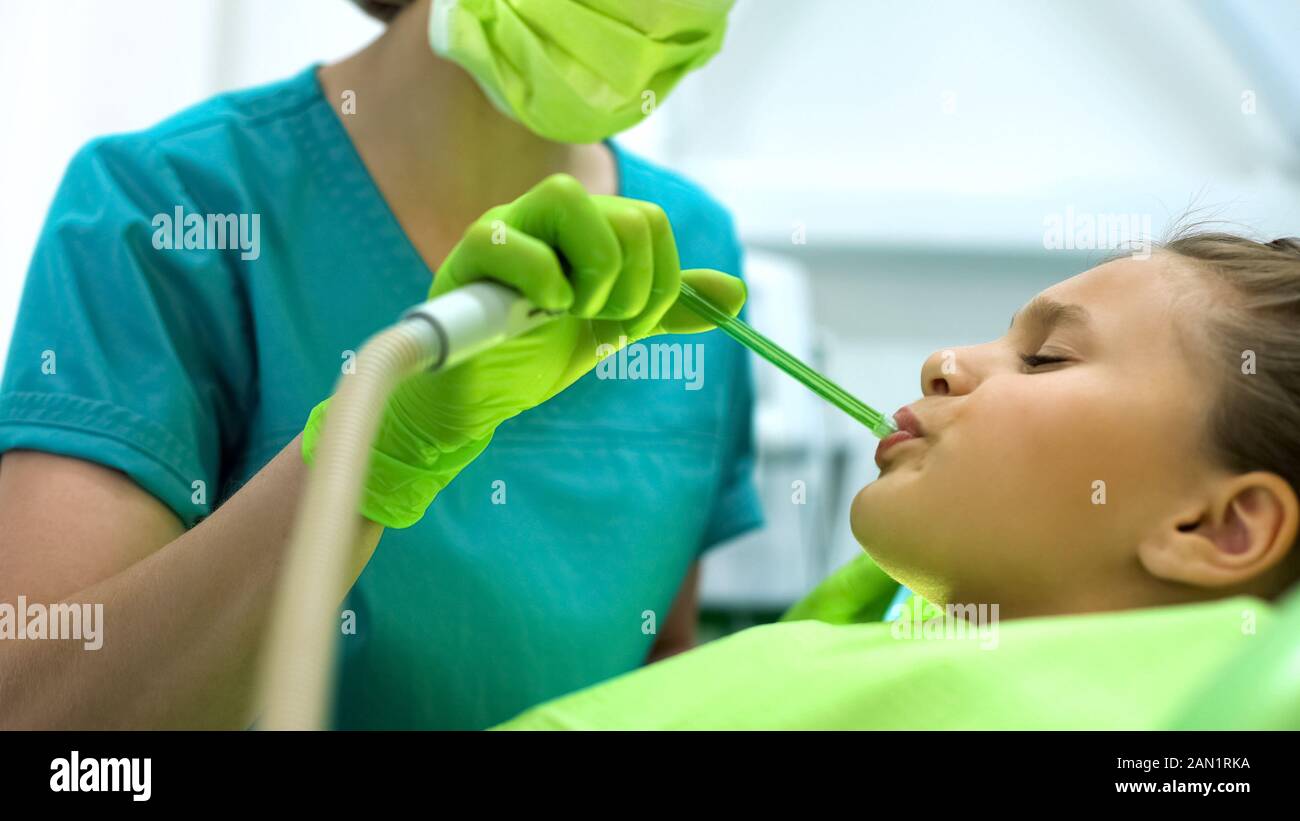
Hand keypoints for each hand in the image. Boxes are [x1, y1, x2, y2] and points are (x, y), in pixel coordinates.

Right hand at [303, 173, 746, 527]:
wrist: (479, 397)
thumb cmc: (538, 353)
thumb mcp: (615, 328)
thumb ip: (668, 307)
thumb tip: (735, 293)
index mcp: (585, 225)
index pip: (652, 222)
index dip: (659, 280)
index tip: (631, 322)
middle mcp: (546, 214)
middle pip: (629, 215)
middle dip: (634, 287)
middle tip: (602, 321)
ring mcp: (506, 229)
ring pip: (572, 202)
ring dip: (592, 278)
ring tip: (568, 315)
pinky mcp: (466, 258)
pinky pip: (511, 244)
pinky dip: (542, 285)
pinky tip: (536, 316)